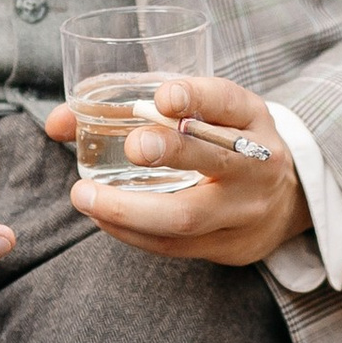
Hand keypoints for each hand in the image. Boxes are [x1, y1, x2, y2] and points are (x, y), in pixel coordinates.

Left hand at [41, 73, 307, 270]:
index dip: (197, 97)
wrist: (284, 202)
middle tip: (131, 147)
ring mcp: (245, 209)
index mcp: (250, 118)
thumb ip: (134, 108)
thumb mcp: (203, 115)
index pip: (227, 102)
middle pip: (215, 160)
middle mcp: (257, 162)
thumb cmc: (223, 144)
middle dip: (171, 151)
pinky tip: (102, 218)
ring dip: (129, 209)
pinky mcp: (229, 246)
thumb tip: (57, 123)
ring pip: (187, 215)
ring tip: (84, 197)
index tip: (163, 96)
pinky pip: (174, 245)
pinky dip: (131, 232)